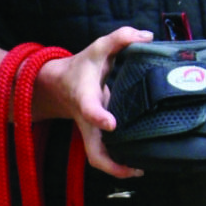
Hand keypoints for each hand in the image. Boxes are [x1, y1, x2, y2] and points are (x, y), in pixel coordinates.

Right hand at [30, 26, 152, 177]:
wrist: (58, 84)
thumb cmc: (81, 67)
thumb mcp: (98, 48)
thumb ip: (120, 38)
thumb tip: (147, 36)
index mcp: (85, 97)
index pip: (89, 109)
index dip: (99, 117)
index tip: (111, 123)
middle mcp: (86, 120)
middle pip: (93, 151)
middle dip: (112, 164)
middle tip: (135, 168)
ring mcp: (91, 131)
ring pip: (98, 158)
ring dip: (117, 168)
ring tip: (140, 169)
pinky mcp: (96, 134)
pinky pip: (104, 154)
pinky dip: (118, 162)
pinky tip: (138, 161)